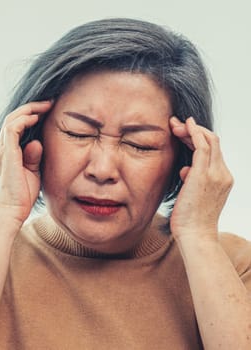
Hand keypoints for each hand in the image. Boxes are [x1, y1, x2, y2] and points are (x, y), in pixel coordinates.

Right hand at [0, 101, 52, 225]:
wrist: (8, 213)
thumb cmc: (20, 198)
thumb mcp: (31, 174)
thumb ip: (33, 158)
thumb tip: (37, 142)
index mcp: (2, 154)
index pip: (13, 128)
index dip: (29, 117)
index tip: (46, 112)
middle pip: (12, 120)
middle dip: (30, 109)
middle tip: (48, 103)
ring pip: (11, 120)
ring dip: (29, 110)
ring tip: (45, 106)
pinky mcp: (5, 153)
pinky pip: (12, 128)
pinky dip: (24, 120)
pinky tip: (36, 117)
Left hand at [169, 116, 232, 241]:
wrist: (195, 235)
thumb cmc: (190, 219)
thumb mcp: (192, 195)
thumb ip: (191, 179)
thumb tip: (185, 170)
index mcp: (222, 179)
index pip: (213, 151)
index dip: (198, 138)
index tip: (182, 132)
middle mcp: (223, 174)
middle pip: (213, 142)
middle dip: (194, 129)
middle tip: (176, 123)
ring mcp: (216, 174)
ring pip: (208, 141)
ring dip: (191, 130)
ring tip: (175, 124)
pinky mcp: (204, 175)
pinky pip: (201, 148)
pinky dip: (193, 134)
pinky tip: (183, 127)